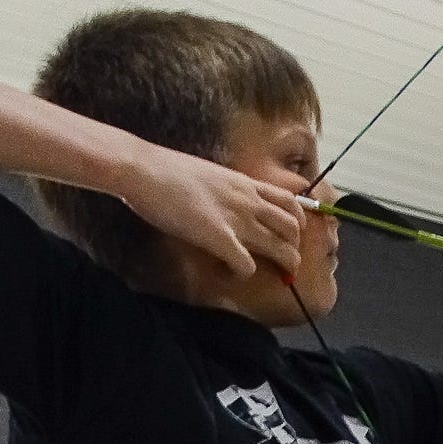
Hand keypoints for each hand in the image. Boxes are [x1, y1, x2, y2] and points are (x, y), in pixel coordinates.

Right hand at [120, 146, 304, 279]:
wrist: (145, 169)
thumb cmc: (167, 170)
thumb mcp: (210, 174)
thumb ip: (226, 189)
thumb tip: (227, 202)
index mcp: (246, 184)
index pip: (290, 202)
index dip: (297, 222)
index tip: (289, 235)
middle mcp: (249, 201)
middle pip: (293, 229)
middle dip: (294, 248)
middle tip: (284, 262)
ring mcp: (237, 220)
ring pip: (282, 249)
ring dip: (283, 265)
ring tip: (274, 274)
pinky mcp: (219, 238)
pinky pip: (247, 265)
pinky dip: (243, 274)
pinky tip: (230, 273)